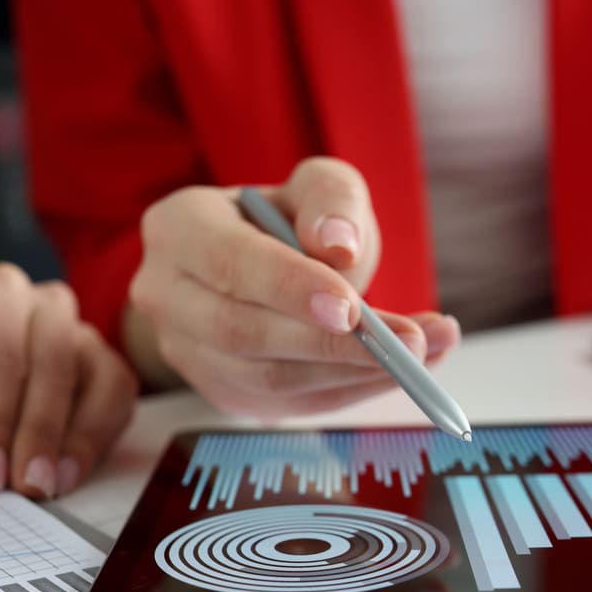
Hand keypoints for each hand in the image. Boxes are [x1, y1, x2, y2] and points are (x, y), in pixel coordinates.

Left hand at [0, 265, 137, 497]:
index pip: (1, 351)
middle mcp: (44, 305)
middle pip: (56, 361)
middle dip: (39, 430)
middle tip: (22, 484)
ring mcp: (81, 333)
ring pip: (98, 377)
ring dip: (78, 438)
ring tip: (48, 483)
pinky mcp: (103, 367)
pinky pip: (118, 398)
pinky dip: (99, 438)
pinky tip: (68, 472)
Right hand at [127, 157, 460, 418]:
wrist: (260, 267)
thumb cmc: (289, 221)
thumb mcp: (317, 186)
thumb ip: (331, 201)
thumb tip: (337, 246)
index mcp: (178, 228)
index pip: (230, 263)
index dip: (290, 288)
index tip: (354, 307)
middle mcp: (165, 294)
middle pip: (244, 332)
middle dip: (332, 343)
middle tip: (411, 343)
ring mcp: (187, 353)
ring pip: (267, 379)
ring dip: (351, 373)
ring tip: (425, 352)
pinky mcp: (221, 393)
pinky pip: (287, 405)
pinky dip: (347, 391)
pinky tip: (398, 371)